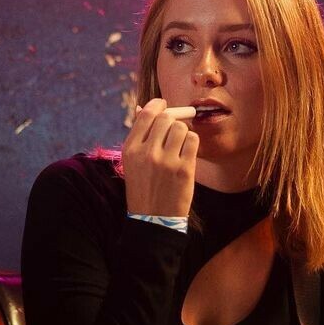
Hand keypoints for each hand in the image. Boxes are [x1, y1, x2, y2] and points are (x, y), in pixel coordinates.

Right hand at [123, 97, 198, 218]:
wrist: (153, 219)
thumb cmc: (143, 187)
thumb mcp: (132, 162)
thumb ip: (138, 135)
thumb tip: (142, 108)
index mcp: (130, 149)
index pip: (146, 114)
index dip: (158, 105)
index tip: (163, 105)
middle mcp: (147, 153)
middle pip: (166, 119)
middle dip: (171, 121)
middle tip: (172, 130)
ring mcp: (166, 161)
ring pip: (181, 128)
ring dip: (182, 132)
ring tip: (178, 145)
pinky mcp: (184, 169)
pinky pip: (192, 140)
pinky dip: (191, 143)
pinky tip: (186, 152)